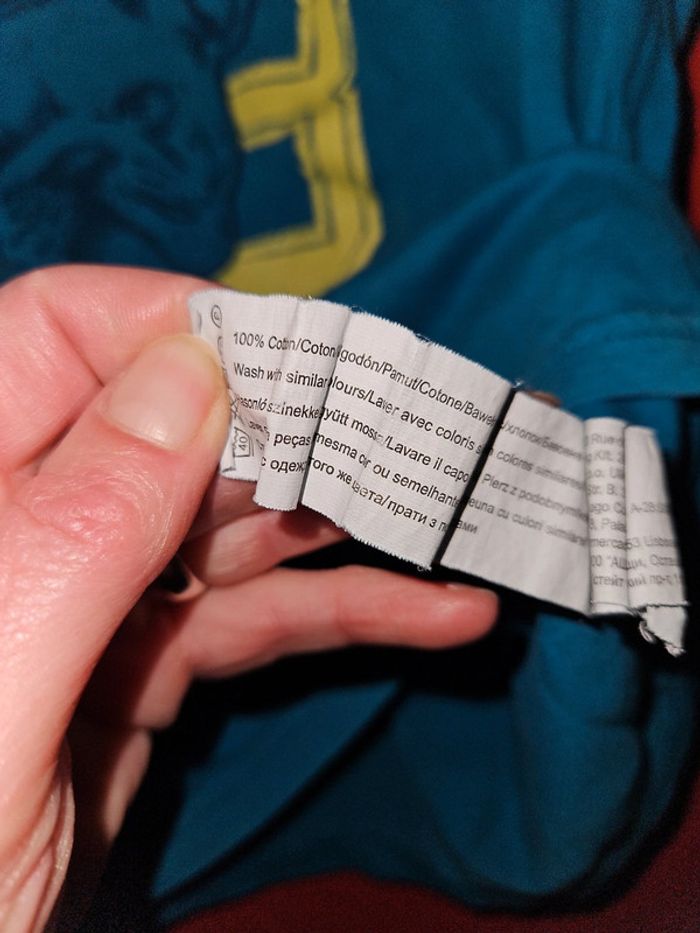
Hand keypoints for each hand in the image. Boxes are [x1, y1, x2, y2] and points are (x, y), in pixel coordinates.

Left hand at [0, 266, 497, 930]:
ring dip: (347, 526)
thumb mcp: (0, 673)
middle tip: (423, 438)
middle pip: (175, 423)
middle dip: (299, 429)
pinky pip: (253, 617)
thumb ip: (85, 519)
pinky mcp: (147, 665)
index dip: (180, 324)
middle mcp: (35, 514)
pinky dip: (345, 614)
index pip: (66, 332)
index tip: (303, 354)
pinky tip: (441, 616)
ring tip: (457, 521)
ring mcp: (97, 593)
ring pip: (233, 524)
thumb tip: (192, 370)